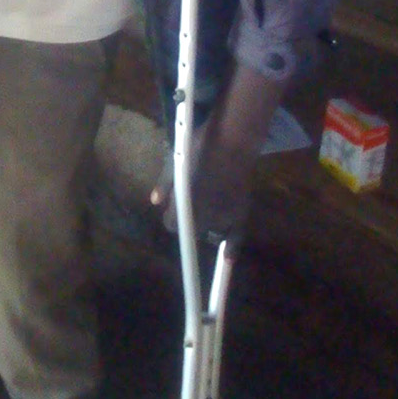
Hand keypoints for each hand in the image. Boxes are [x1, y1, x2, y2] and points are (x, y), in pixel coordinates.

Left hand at [151, 121, 256, 243]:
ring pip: (211, 233)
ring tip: (207, 210)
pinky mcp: (241, 214)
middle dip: (189, 222)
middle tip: (190, 206)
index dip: (171, 218)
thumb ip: (164, 184)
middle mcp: (205, 217)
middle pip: (192, 231)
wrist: (233, 140)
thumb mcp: (174, 161)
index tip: (173, 211)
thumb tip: (156, 202)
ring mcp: (225, 217)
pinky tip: (227, 259)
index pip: (172, 225)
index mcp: (185, 205)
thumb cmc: (199, 147)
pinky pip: (236, 238)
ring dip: (207, 227)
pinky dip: (231, 249)